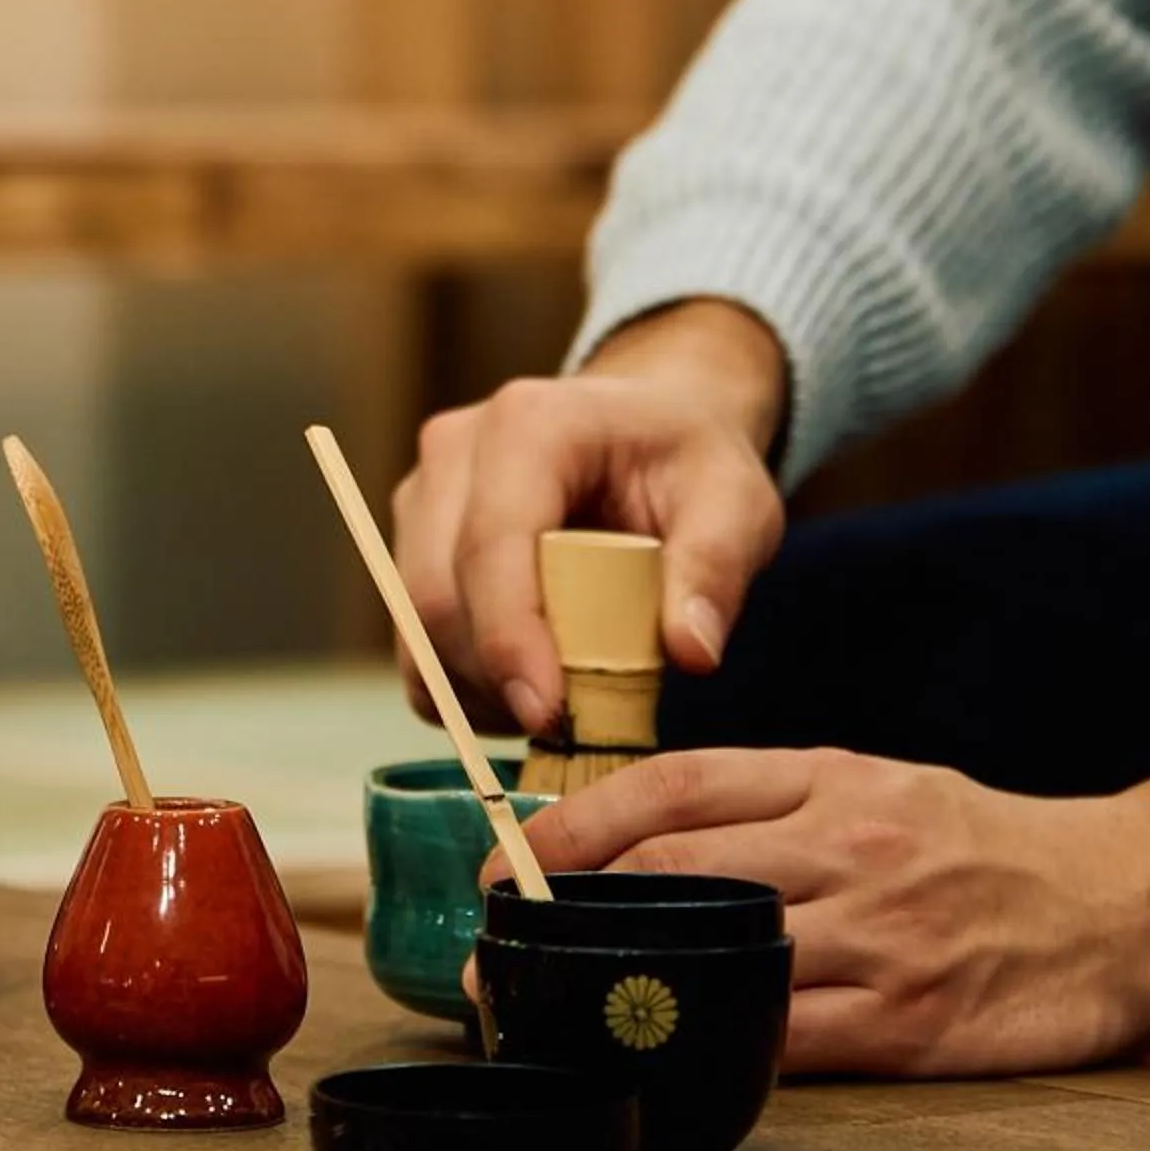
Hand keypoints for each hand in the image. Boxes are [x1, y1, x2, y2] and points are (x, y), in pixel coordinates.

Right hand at [396, 298, 788, 733]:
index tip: (550, 714)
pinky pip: (413, 634)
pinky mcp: (415, 534)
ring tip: (551, 709)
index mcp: (529, 425)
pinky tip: (519, 690)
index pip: (492, 544)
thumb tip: (691, 654)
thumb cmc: (689, 459)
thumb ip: (715, 571)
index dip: (509, 638)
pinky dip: (456, 682)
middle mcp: (455, 450)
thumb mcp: (736, 503)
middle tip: (566, 728)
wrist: (650, 422)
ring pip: (414, 620)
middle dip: (491, 678)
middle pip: (437, 592)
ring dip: (471, 686)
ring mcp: (424, 491)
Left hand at [478, 749, 1149, 1074]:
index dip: (577, 819)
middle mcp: (849, 848)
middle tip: (501, 944)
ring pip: (722, 958)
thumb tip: (638, 828)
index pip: (675, 783)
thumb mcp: (872, 781)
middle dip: (574, 907)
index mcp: (831, 778)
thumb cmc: (980, 843)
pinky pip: (789, 1042)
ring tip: (555, 1007)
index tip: (509, 856)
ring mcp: (882, 939)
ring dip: (627, 986)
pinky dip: (717, 1048)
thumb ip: (766, 799)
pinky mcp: (913, 1027)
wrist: (1129, 904)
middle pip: (678, 868)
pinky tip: (662, 1054)